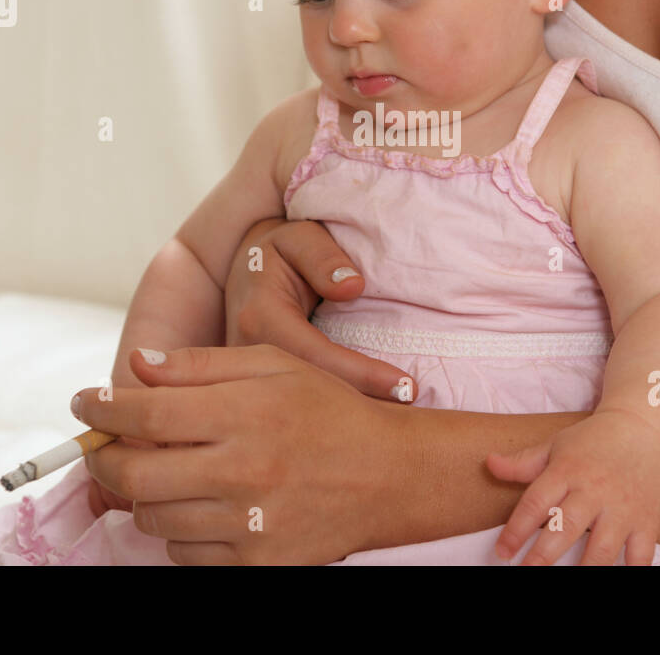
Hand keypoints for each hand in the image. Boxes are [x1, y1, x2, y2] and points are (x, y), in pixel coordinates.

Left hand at [73, 344, 411, 563]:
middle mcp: (244, 471)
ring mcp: (250, 525)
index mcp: (245, 414)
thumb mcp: (273, 366)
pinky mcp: (258, 566)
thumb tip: (138, 365)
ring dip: (146, 495)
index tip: (85, 402)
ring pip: (153, 519)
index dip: (101, 407)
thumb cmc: (328, 411)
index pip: (144, 413)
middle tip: (106, 447)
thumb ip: (201, 366)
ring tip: (171, 472)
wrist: (390, 476)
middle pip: (133, 476)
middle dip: (103, 459)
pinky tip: (205, 506)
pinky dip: (181, 533)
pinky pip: (185, 557)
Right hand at [225, 217, 414, 401]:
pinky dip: (333, 414)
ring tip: (400, 421)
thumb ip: (323, 257)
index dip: (362, 374)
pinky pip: (294, 405)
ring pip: (300, 406)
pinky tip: (371, 418)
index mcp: (258, 317)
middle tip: (414, 408)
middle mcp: (246, 355)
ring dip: (349, 416)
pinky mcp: (257, 390)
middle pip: (308, 393)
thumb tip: (352, 287)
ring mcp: (247, 379)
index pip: (316, 355)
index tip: (406, 387)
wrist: (247, 269)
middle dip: (363, 404)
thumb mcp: (299, 237)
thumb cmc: (280, 251)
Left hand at [487, 409, 659, 565]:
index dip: (516, 530)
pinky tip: (614, 578)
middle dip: (543, 556)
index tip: (502, 552)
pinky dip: (631, 571)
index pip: (536, 503)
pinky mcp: (647, 521)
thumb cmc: (593, 441)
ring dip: (583, 570)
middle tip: (525, 572)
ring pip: (602, 549)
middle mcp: (594, 491)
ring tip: (565, 582)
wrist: (645, 429)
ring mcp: (623, 508)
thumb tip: (489, 464)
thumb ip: (523, 462)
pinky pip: (642, 554)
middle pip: (566, 528)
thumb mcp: (556, 445)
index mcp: (567, 471)